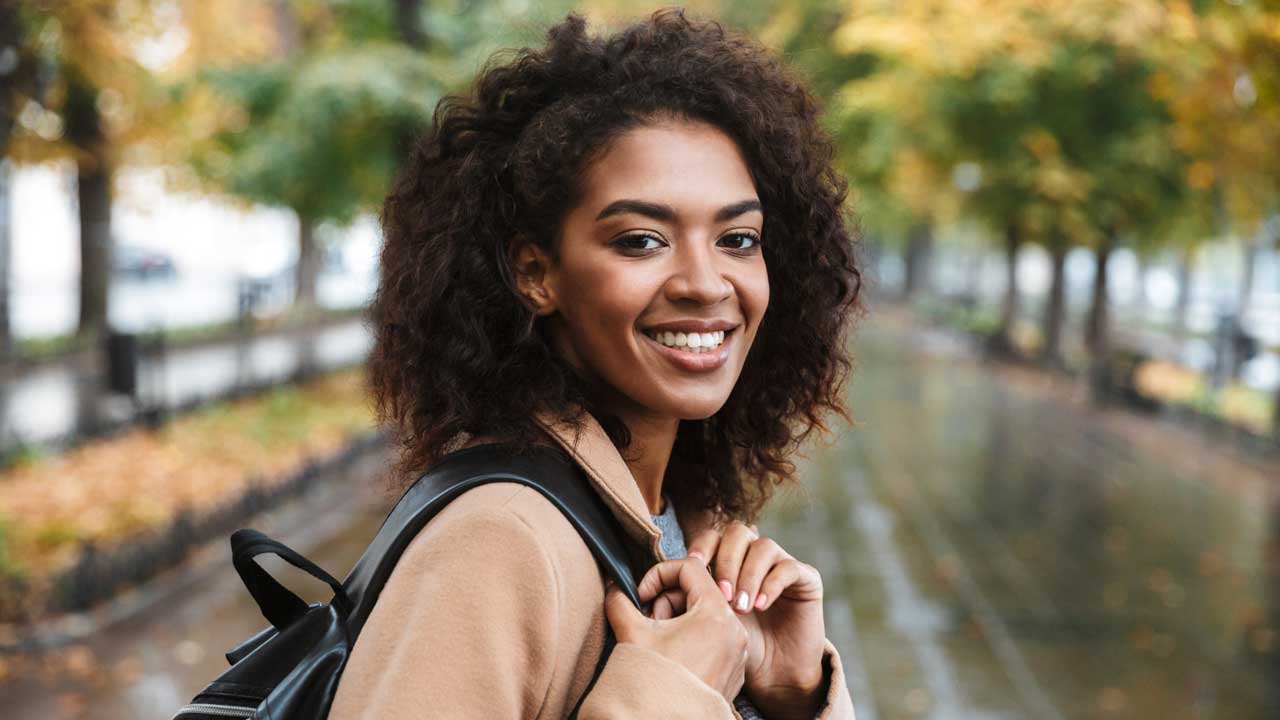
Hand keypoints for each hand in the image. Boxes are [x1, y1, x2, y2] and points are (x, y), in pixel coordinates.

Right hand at [603, 556, 748, 704]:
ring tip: (659, 645)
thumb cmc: (655, 683)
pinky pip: (714, 639)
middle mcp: (735, 630)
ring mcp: (737, 652)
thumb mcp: (632, 634)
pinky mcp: (734, 670)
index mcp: (716, 614)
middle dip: (667, 603)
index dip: (659, 575)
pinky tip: (673, 660)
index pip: (689, 568)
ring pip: (705, 616)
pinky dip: (692, 640)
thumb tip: (613, 587)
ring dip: (677, 622)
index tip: (643, 596)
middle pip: (698, 592)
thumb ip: (620, 602)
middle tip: (648, 625)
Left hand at [650, 520, 828, 718]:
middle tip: (719, 594)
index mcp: (728, 561)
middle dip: (724, 560)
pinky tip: (759, 606)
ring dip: (747, 574)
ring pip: (764, 546)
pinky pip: (789, 567)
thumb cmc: (735, 650)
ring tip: (739, 607)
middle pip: (738, 532)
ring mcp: (781, 565)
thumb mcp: (703, 625)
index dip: (699, 549)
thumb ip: (679, 602)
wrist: (774, 675)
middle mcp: (754, 557)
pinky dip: (771, 584)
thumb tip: (645, 591)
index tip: (687, 573)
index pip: (712, 537)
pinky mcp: (806, 579)